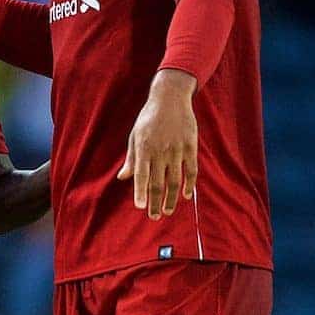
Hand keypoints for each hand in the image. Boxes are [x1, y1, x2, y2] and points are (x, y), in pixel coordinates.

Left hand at [117, 70, 197, 219]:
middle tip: (154, 216)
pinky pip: (191, 170)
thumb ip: (131, 158)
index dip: (140, 192)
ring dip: (171, 198)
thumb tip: (122, 177)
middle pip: (158, 183)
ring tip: (168, 210)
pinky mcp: (190, 147)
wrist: (170, 98)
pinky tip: (186, 196)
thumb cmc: (148, 118)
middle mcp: (160, 151)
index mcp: (144, 148)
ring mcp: (176, 150)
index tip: (139, 207)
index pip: (141, 176)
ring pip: (175, 180)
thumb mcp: (135, 136)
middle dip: (155, 202)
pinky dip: (189, 185)